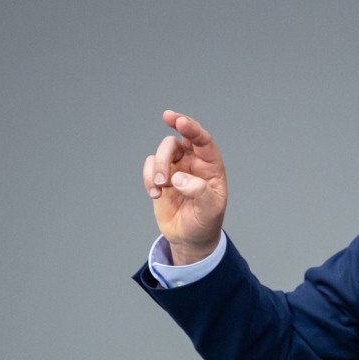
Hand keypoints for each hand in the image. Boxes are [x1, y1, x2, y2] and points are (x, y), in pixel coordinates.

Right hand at [142, 110, 227, 265]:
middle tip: (163, 177)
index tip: (179, 121)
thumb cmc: (205, 222)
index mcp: (211, 165)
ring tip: (159, 189)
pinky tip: (155, 194)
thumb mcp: (210, 210)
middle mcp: (193, 162)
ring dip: (157, 168)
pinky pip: (149, 165)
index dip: (191, 128)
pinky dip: (148, 177)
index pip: (202, 140)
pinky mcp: (160, 176)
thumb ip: (199, 192)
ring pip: (162, 152)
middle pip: (177, 141)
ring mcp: (176, 168)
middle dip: (166, 150)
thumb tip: (178, 177)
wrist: (189, 238)